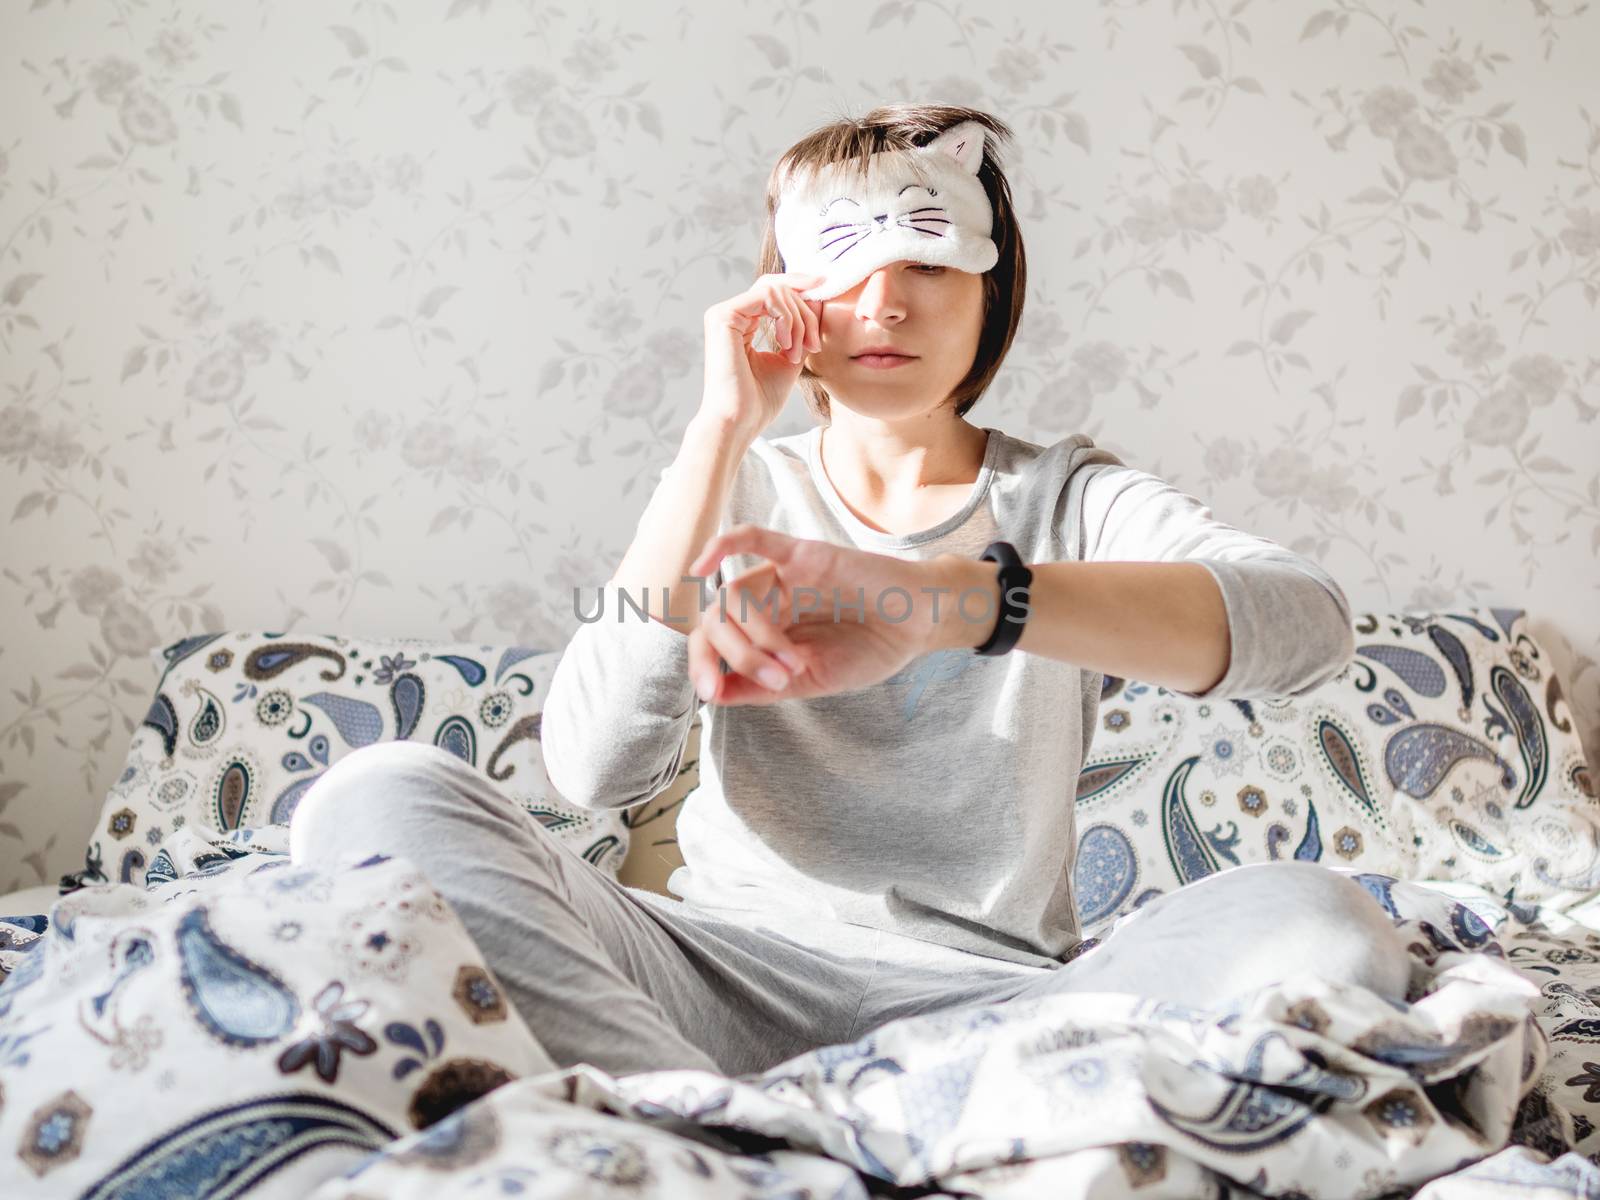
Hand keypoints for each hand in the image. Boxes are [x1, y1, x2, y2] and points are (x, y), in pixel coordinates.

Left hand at [683, 525, 993, 705]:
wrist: (920, 626)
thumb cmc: (871, 649)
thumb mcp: (811, 680)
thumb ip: (761, 687)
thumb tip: (711, 696)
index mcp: (764, 628)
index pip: (713, 639)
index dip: (702, 665)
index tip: (709, 693)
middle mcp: (767, 599)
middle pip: (718, 619)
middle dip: (737, 656)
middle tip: (779, 681)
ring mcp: (782, 574)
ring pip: (736, 596)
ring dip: (756, 637)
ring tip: (795, 664)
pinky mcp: (804, 553)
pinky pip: (754, 538)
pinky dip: (722, 546)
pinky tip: (701, 565)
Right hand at [699, 272, 826, 437]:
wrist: (739, 422)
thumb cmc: (759, 400)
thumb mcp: (789, 360)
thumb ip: (800, 332)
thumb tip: (817, 301)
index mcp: (741, 323)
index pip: (774, 292)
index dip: (801, 289)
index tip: (826, 291)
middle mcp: (730, 314)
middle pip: (778, 288)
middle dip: (805, 312)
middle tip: (814, 345)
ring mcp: (724, 314)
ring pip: (776, 291)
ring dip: (798, 320)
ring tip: (797, 352)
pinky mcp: (723, 317)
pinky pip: (768, 297)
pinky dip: (787, 319)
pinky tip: (786, 345)